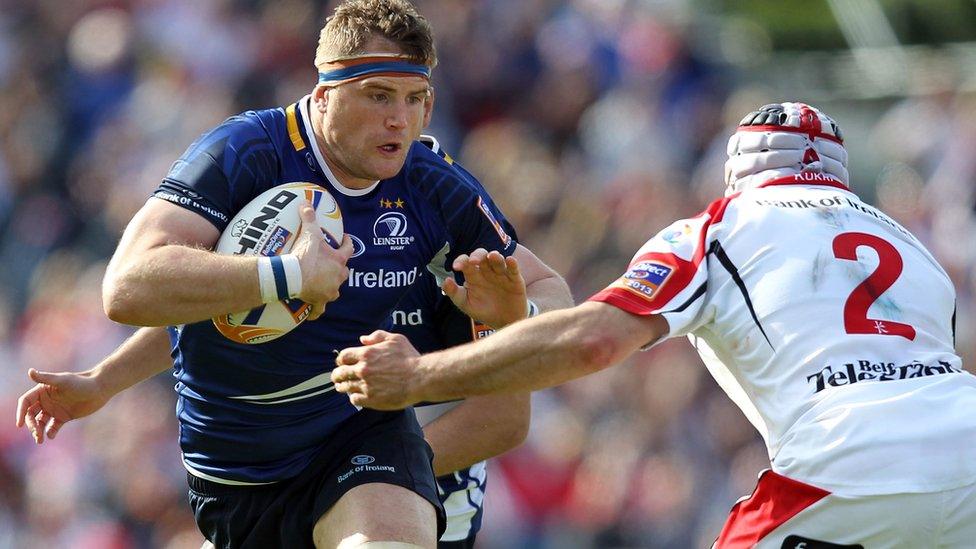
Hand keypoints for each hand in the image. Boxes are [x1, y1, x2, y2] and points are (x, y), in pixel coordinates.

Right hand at [15, 368, 109, 443]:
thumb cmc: (81, 382)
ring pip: (40, 422)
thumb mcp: (63, 381)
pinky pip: (53, 427)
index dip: (20, 412)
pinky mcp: (64, 417)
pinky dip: (50, 432)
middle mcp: (46, 400)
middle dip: (31, 425)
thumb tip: (29, 371)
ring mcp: (55, 409)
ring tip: (40, 439)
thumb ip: (46, 378)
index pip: (26, 402)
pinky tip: (51, 436)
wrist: (100, 389)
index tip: (20, 424)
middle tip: (36, 433)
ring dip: (38, 431)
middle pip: (31, 414)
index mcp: (42, 390)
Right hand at [291, 202, 353, 319]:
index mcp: (338, 260)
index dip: (348, 243)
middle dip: (340, 269)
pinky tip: (314, 312)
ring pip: (335, 290)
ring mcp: (329, 291)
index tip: (346, 239)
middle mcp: (337, 277)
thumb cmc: (304, 255)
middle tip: (332, 264)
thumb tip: (306, 202)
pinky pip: (320, 309)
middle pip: (344, 273)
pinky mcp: (319, 302)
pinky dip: (317, 310)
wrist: (292, 276)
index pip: (349, 249)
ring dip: (331, 287)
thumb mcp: (308, 233)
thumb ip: (308, 217)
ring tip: (324, 284)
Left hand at [332, 331, 423, 409]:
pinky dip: (353, 397)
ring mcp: (366, 385)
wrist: (420, 378)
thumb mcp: (395, 339)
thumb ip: (377, 336)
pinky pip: (354, 399)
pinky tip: (356, 396)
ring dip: (342, 386)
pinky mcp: (371, 399)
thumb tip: (363, 339)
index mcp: (366, 354)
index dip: (341, 360)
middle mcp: (362, 370)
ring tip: (342, 387)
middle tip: (337, 377)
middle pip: (340, 373)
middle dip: (337, 375)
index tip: (341, 363)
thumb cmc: (410, 358)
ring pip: (345, 387)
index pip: (343, 357)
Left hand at [443, 248, 527, 328]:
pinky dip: (512, 264)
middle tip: (473, 262)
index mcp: (473, 275)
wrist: (503, 322)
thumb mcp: (466, 304)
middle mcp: (487, 271)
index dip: (461, 261)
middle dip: (477, 256)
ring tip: (492, 256)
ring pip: (498, 260)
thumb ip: (454, 293)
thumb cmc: (483, 310)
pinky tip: (510, 260)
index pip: (466, 262)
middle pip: (482, 256)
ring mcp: (501, 274)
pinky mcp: (515, 280)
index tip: (456, 267)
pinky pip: (513, 269)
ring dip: (495, 257)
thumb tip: (445, 281)